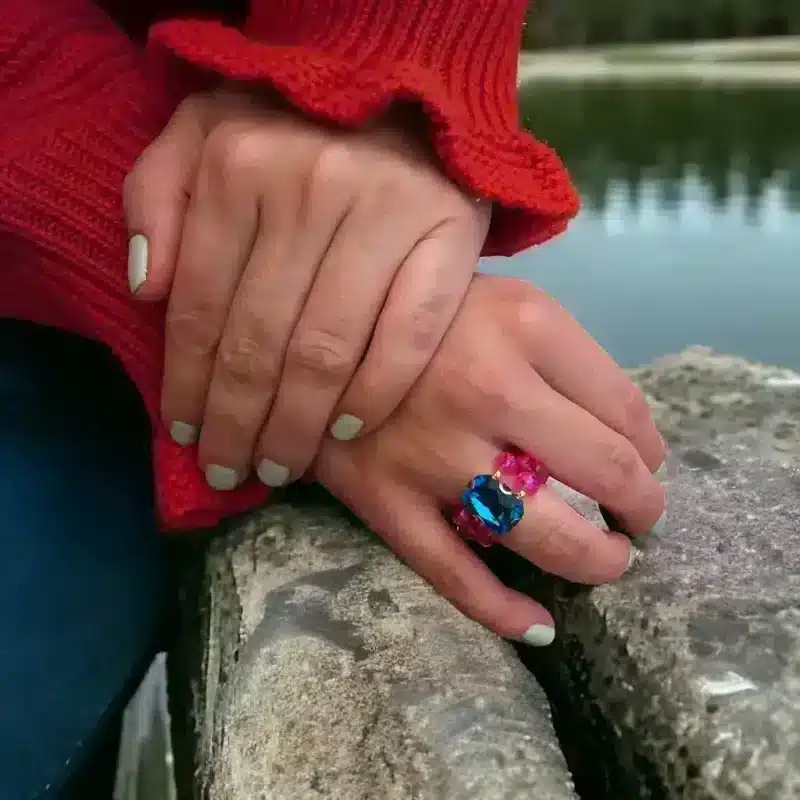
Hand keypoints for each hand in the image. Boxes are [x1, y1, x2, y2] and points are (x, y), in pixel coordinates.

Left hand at [124, 89, 490, 490]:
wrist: (408, 96)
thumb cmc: (293, 124)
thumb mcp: (202, 131)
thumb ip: (156, 195)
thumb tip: (147, 291)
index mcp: (238, 166)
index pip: (203, 305)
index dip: (188, 384)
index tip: (185, 436)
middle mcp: (311, 190)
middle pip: (262, 340)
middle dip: (239, 422)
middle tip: (230, 469)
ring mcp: (388, 216)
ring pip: (328, 352)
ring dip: (297, 425)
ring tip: (278, 467)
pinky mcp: (451, 240)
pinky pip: (409, 337)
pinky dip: (375, 394)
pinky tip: (348, 431)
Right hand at [314, 276, 665, 644]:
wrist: (315, 331)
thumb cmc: (424, 313)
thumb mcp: (504, 299)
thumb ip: (566, 355)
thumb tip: (631, 438)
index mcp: (523, 326)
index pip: (625, 407)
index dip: (651, 448)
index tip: (646, 462)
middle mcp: (485, 389)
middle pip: (604, 470)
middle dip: (641, 506)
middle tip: (641, 516)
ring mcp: (432, 453)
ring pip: (540, 532)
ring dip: (595, 559)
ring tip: (609, 560)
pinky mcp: (385, 499)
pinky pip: (451, 571)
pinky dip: (501, 610)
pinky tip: (538, 626)